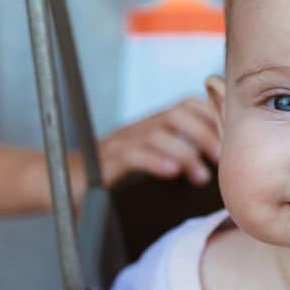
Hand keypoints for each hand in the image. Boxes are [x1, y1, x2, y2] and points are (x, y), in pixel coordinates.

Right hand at [97, 97, 219, 188]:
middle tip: (221, 159)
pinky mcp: (103, 163)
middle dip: (206, 134)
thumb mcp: (148, 167)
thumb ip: (177, 163)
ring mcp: (119, 143)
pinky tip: (171, 174)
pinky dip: (155, 161)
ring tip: (201, 177)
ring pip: (158, 133)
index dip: (212, 118)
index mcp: (150, 127)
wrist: (59, 184)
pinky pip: (132, 154)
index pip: (187, 105)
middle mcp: (137, 129)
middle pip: (177, 114)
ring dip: (185, 153)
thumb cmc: (110, 180)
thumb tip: (217, 172)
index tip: (230, 143)